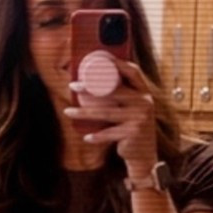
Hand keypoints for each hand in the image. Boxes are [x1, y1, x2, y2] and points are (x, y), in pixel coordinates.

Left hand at [64, 59, 158, 181]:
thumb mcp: (131, 109)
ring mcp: (140, 118)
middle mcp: (144, 103)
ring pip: (106, 112)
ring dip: (84, 112)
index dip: (117, 62)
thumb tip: (93, 81)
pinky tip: (86, 137)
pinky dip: (97, 136)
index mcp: (144, 93)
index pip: (133, 71)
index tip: (99, 57)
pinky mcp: (133, 133)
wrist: (144, 154)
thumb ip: (121, 96)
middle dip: (90, 86)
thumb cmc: (130, 128)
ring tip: (68, 111)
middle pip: (113, 90)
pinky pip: (110, 133)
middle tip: (73, 86)